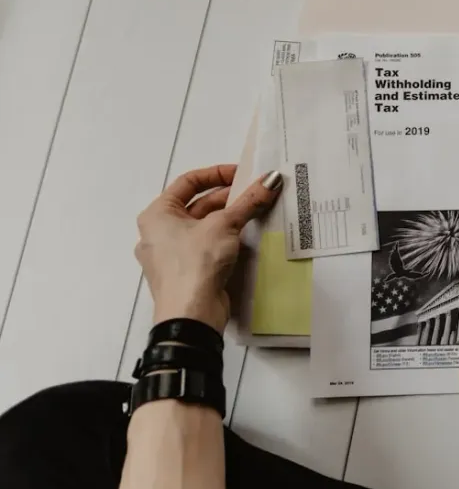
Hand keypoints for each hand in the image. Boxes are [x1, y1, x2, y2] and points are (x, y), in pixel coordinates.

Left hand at [135, 164, 282, 332]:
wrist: (190, 315)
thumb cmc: (195, 263)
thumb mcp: (225, 225)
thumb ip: (249, 201)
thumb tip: (271, 180)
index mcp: (157, 214)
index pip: (188, 182)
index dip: (217, 174)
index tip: (243, 174)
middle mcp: (159, 233)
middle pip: (197, 205)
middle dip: (228, 199)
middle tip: (256, 194)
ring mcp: (171, 255)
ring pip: (203, 228)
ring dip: (229, 219)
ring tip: (256, 213)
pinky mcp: (186, 273)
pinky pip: (206, 248)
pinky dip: (225, 240)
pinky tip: (245, 239)